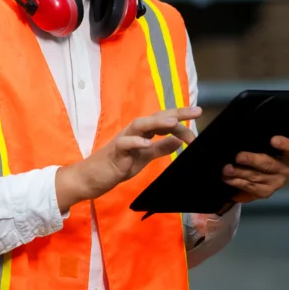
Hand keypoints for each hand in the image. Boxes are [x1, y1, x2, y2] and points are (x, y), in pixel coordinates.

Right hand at [55, 106, 201, 211]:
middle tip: (196, 111)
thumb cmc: (118, 165)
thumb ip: (160, 148)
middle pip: (156, 117)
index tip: (197, 123)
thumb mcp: (145, 157)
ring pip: (141, 125)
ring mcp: (124, 139)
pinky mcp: (114, 152)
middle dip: (176, 113)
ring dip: (158, 122)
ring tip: (173, 123)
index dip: (181, 121)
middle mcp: (134, 131)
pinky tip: (147, 143)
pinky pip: (125, 144)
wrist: (91, 177)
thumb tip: (178, 141)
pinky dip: (136, 142)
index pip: (165, 122)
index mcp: (143, 132)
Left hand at [222, 136, 288, 203]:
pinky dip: (237, 182)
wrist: (252, 174)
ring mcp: (276, 182)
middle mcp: (284, 168)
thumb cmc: (257, 153)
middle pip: (269, 164)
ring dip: (239, 172)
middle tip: (239, 157)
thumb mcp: (258, 145)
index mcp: (286, 152)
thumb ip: (256, 141)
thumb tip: (240, 137)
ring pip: (257, 176)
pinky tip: (228, 178)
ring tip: (227, 169)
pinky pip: (251, 187)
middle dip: (252, 160)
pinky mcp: (266, 192)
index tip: (273, 140)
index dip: (285, 144)